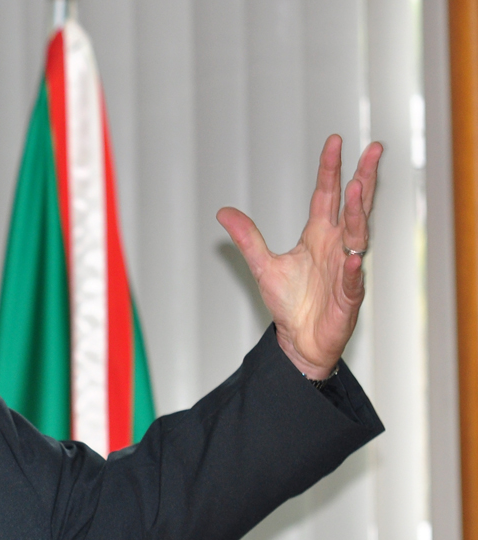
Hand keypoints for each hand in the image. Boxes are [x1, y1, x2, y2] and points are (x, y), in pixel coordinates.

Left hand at [216, 135, 382, 379]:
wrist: (299, 340)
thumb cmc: (290, 303)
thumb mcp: (263, 265)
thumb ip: (247, 238)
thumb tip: (223, 212)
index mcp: (319, 236)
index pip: (327, 195)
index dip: (331, 169)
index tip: (335, 142)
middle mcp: (337, 247)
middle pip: (354, 207)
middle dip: (364, 178)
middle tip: (373, 150)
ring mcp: (346, 270)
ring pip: (357, 236)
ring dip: (358, 213)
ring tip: (360, 188)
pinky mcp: (348, 296)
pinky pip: (352, 280)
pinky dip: (352, 269)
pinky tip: (352, 258)